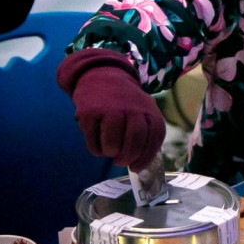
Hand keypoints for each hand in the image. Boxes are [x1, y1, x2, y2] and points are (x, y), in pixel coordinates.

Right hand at [57, 48, 165, 170]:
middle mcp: (132, 108)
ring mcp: (110, 109)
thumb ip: (146, 133)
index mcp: (149, 110)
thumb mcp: (143, 111)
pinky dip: (96, 148)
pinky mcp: (89, 112)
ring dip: (111, 153)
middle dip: (128, 157)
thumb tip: (140, 163)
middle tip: (121, 162)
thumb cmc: (125, 103)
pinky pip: (93, 140)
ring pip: (113, 143)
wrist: (101, 77)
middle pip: (135, 140)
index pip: (155, 137)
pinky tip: (98, 143)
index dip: (146, 157)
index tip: (136, 167)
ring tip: (110, 151)